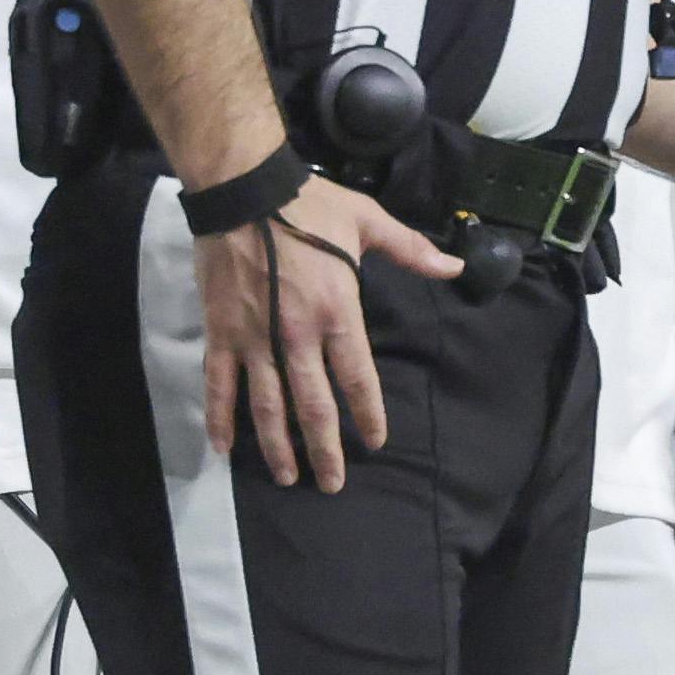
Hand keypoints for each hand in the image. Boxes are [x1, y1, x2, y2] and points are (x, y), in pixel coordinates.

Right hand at [197, 171, 459, 492]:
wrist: (244, 191)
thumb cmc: (310, 206)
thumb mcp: (368, 222)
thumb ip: (411, 250)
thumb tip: (455, 264)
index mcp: (337, 312)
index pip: (357, 376)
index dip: (368, 412)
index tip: (376, 441)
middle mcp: (296, 335)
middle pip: (313, 404)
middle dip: (324, 449)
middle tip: (332, 483)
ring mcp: (254, 338)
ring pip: (267, 405)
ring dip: (277, 445)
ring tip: (288, 477)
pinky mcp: (220, 333)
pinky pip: (219, 383)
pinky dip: (220, 417)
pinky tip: (224, 448)